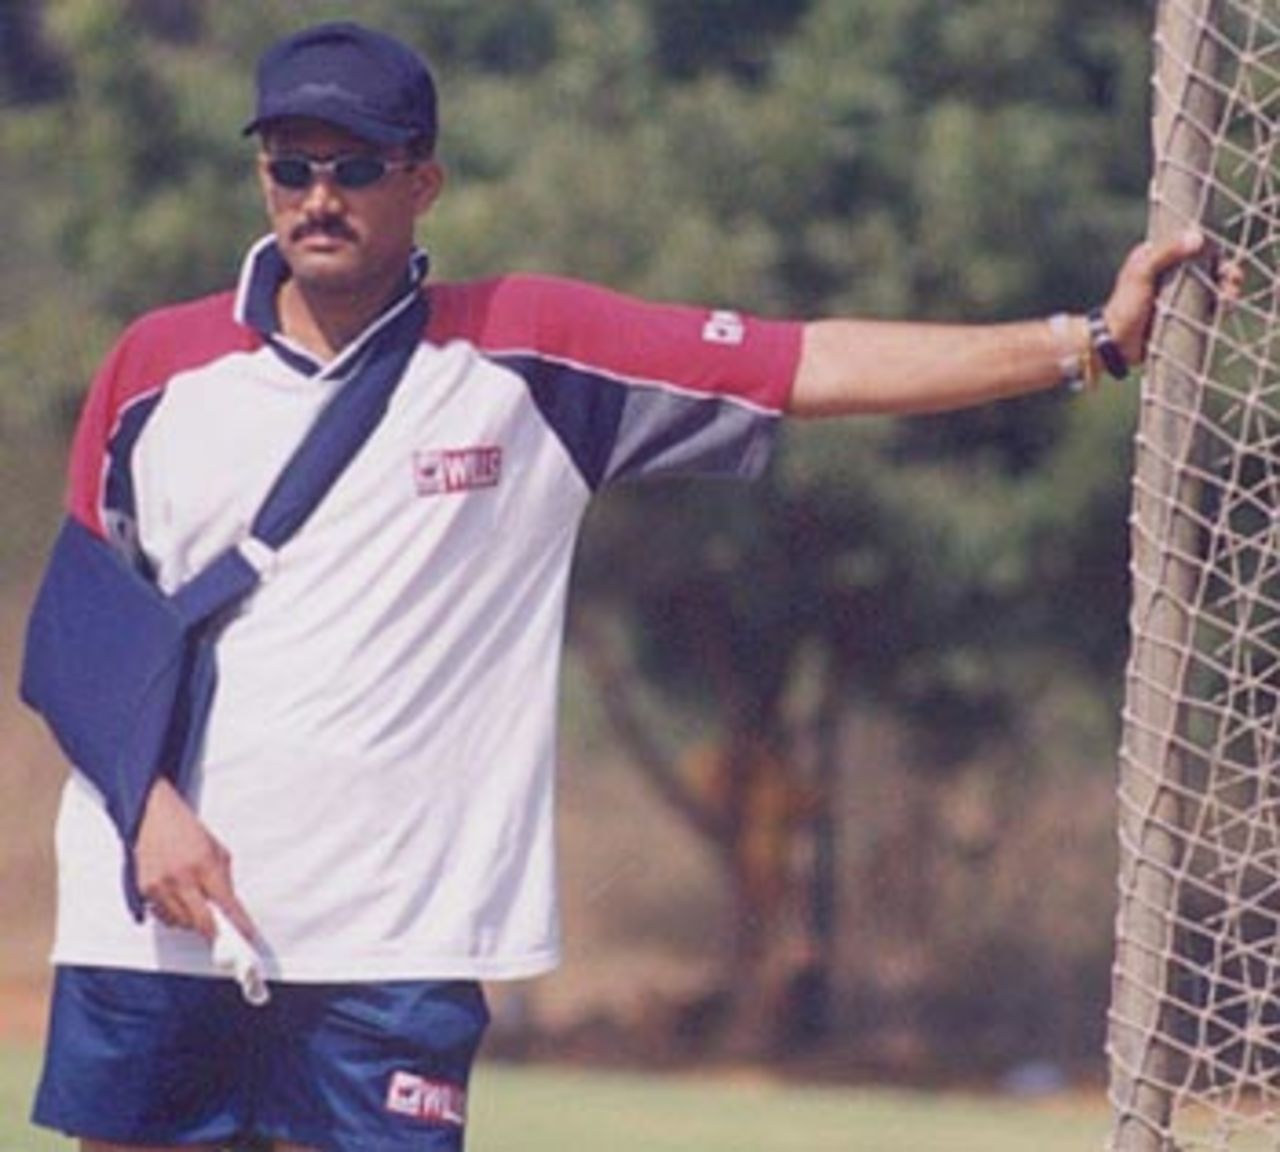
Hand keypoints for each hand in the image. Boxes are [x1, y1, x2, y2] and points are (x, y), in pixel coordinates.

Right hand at [134, 777, 256, 942]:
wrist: (152, 815)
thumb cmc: (186, 829)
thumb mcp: (216, 848)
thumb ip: (223, 878)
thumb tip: (229, 906)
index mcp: (204, 863)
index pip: (225, 902)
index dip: (238, 923)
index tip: (248, 935)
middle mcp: (181, 877)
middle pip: (201, 921)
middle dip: (215, 932)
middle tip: (224, 934)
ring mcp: (160, 885)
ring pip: (181, 923)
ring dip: (193, 922)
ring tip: (198, 905)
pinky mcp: (144, 890)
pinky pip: (163, 916)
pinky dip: (175, 916)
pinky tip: (180, 902)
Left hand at [1102, 228, 1243, 367]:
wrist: (1116, 344)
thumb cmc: (1125, 305)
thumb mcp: (1142, 274)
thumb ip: (1166, 253)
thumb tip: (1197, 237)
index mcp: (1157, 256)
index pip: (1191, 245)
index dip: (1212, 250)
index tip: (1222, 258)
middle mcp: (1169, 272)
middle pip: (1206, 265)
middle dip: (1225, 270)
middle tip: (1234, 278)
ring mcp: (1177, 294)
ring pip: (1210, 285)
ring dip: (1226, 287)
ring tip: (1231, 295)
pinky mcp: (1182, 314)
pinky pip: (1207, 306)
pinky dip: (1220, 304)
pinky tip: (1227, 306)